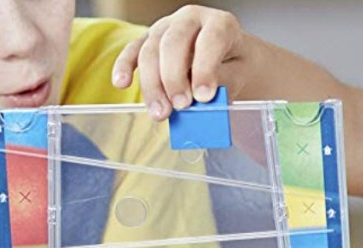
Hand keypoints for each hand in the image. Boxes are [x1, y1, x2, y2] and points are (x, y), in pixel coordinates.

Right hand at [112, 5, 247, 118]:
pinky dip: (124, 66)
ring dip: (152, 85)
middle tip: (180, 107)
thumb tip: (200, 101)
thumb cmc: (234, 66)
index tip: (203, 97)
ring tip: (160, 114)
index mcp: (220, 24)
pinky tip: (121, 83)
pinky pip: (133, 50)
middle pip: (173, 43)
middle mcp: (191, 19)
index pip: (209, 41)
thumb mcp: (240, 74)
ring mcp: (167, 27)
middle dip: (174, 78)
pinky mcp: (149, 39)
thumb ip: (224, 84)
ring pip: (151, 50)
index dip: (204, 69)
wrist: (228, 58)